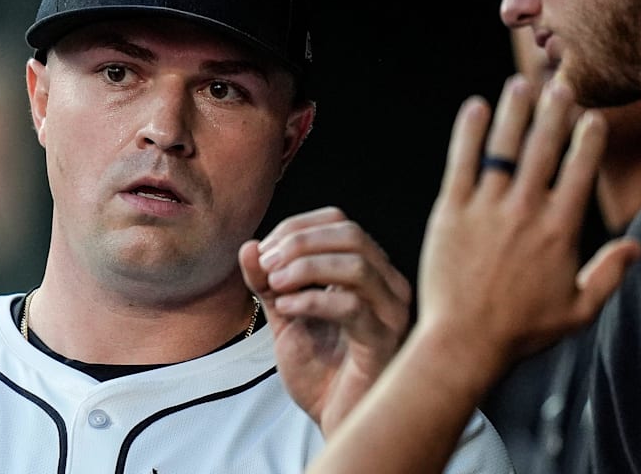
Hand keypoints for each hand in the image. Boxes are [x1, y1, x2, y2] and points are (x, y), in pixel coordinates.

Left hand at [239, 206, 411, 435]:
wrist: (333, 418)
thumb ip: (266, 282)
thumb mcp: (283, 315)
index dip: (296, 228)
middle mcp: (388, 284)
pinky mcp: (384, 341)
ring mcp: (391, 312)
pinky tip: (286, 310)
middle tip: (266, 266)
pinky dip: (311, 300)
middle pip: (350, 234)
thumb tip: (248, 246)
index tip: (263, 253)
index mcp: (368, 270)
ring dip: (305, 268)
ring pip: (356, 264)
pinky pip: (352, 306)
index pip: (338, 221)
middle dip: (298, 243)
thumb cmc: (320, 368)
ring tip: (275, 286)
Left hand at [417, 75, 640, 377]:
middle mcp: (524, 211)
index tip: (592, 117)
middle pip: (543, 149)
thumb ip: (609, 275)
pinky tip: (473, 108)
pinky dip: (467, 133)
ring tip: (520, 84)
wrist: (464, 341)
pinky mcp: (450, 211)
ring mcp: (485, 208)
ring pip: (503, 148)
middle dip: (553, 112)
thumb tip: (635, 247)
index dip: (588, 139)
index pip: (580, 171)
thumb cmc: (520, 329)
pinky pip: (461, 163)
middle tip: (559, 84)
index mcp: (559, 230)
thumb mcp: (578, 310)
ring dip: (513, 112)